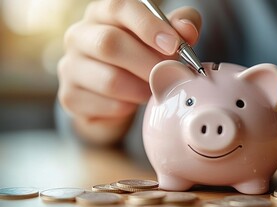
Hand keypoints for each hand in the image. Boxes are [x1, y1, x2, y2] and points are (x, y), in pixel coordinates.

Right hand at [57, 0, 201, 144]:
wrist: (113, 97)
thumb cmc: (140, 58)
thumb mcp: (162, 38)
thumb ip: (179, 28)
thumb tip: (187, 30)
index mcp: (103, 13)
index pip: (119, 7)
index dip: (149, 26)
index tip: (173, 45)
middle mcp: (80, 35)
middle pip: (109, 43)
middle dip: (148, 63)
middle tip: (171, 75)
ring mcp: (70, 66)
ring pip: (110, 80)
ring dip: (142, 89)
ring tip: (156, 90)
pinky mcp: (70, 96)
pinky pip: (106, 105)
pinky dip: (129, 107)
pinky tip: (135, 103)